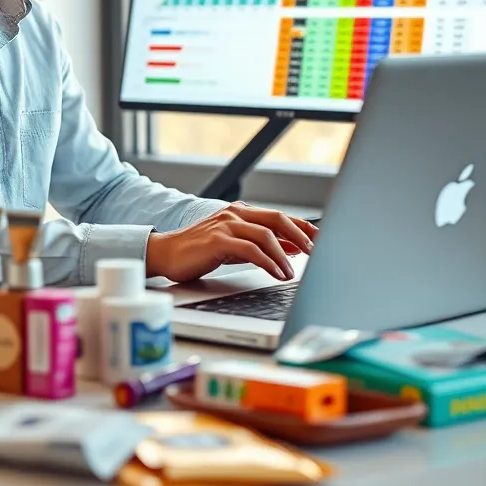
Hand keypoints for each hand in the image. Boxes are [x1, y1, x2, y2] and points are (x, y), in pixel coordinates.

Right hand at [145, 203, 318, 283]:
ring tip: (292, 272)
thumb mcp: (234, 246)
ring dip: (284, 254)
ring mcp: (226, 225)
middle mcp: (235, 214)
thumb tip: (291, 249)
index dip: (302, 226)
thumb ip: (259, 246)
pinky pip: (250, 249)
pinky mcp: (217, 240)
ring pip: (266, 234)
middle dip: (300, 235)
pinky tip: (276, 272)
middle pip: (277, 219)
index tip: (320, 238)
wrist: (165, 253)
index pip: (279, 216)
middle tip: (316, 252)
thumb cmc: (198, 251)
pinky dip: (267, 261)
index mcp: (241, 213)